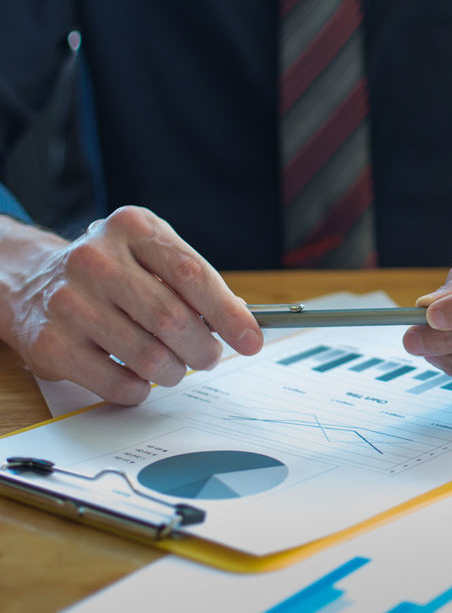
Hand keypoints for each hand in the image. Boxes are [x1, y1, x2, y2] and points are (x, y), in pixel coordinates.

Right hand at [0, 206, 262, 404]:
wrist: (31, 280)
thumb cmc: (111, 270)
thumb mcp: (151, 255)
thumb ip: (194, 281)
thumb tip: (239, 321)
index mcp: (132, 229)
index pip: (192, 274)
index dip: (228, 313)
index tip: (251, 339)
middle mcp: (96, 259)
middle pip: (172, 317)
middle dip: (203, 348)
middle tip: (209, 356)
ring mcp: (69, 301)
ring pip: (147, 355)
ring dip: (174, 371)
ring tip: (174, 367)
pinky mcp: (51, 343)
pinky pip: (116, 383)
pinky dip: (140, 390)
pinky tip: (141, 379)